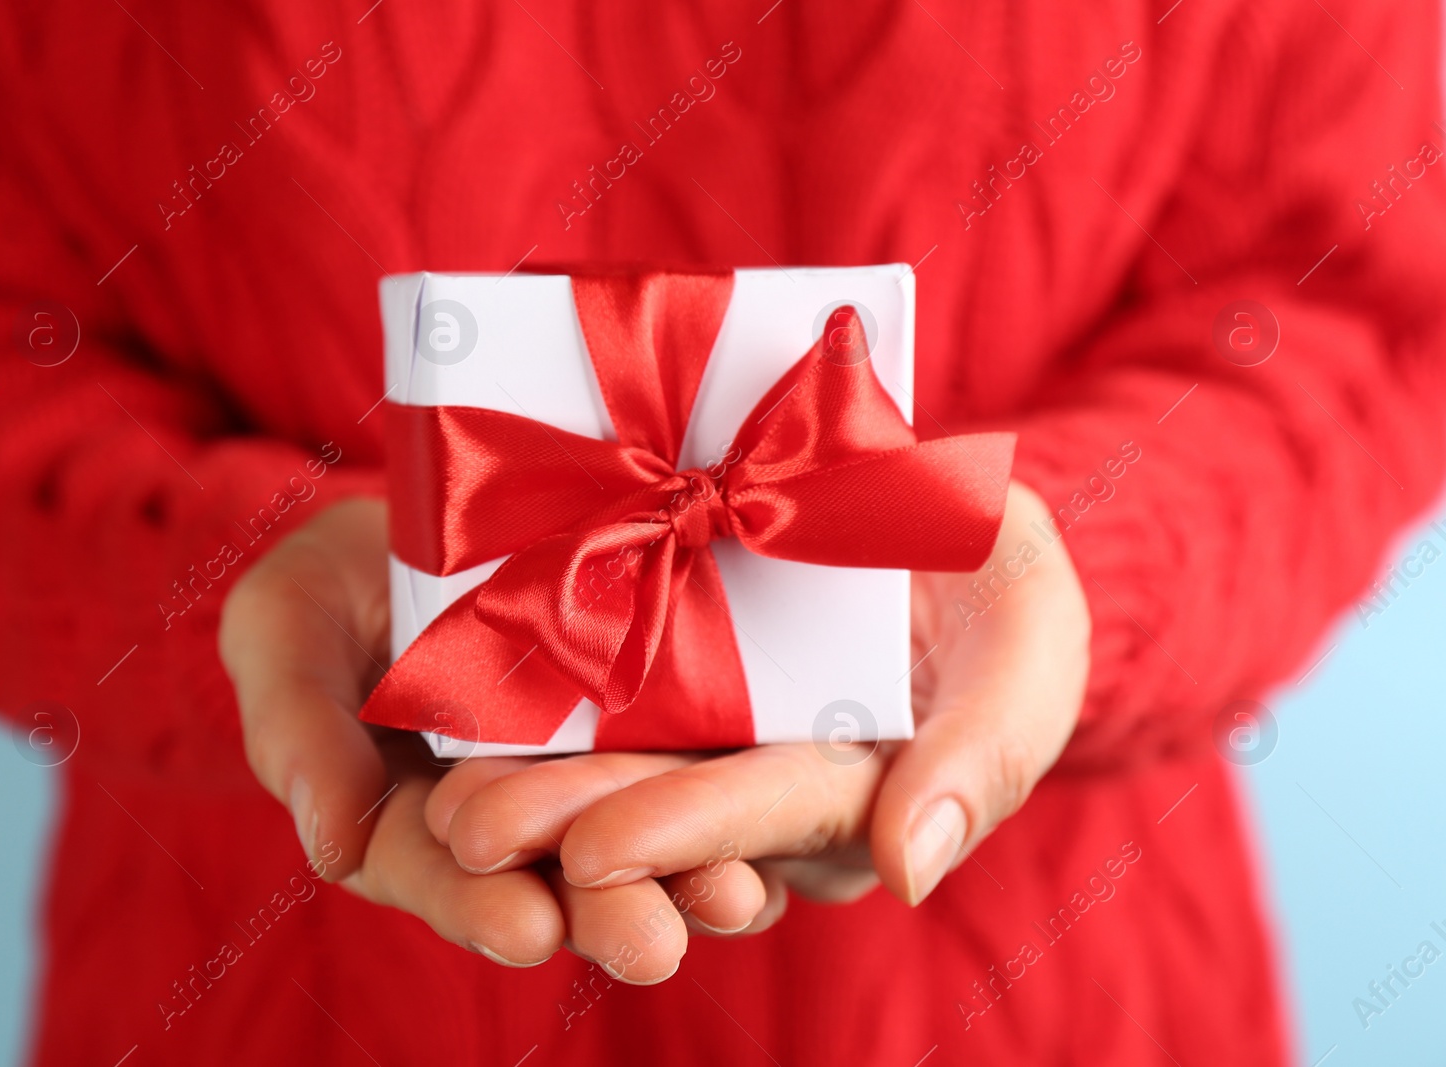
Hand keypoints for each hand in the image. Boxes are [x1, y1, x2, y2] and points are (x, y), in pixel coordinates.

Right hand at [218, 496, 769, 979]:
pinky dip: (734, 812)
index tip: (521, 927)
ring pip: (640, 840)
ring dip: (688, 878)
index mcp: (415, 816)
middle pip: (557, 878)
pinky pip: (698, 775)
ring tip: (737, 900)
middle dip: (602, 915)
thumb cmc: (335, 577)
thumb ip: (299, 732)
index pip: (442, 875)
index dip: (476, 904)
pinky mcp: (657, 722)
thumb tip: (328, 844)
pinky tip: (781, 842)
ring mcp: (589, 771)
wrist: (436, 506)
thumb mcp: (286, 628)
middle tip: (648, 946)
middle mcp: (511, 814)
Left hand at [429, 481, 1089, 968]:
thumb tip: (910, 872)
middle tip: (470, 832)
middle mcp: (765, 767)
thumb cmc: (997, 572)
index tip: (597, 852)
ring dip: (527, 786)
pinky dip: (527, 707)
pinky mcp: (661, 658)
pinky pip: (594, 688)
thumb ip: (991, 751)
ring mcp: (707, 718)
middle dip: (570, 824)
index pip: (769, 813)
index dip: (688, 833)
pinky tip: (450, 717)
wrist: (933, 493)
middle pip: (668, 802)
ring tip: (439, 799)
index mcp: (854, 781)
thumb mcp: (1029, 639)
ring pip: (616, 762)